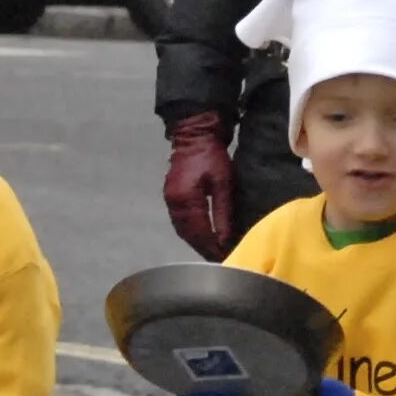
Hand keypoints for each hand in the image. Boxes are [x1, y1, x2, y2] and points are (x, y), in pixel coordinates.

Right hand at [161, 111, 233, 259]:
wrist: (194, 135)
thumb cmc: (212, 157)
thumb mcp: (223, 183)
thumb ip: (223, 213)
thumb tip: (224, 239)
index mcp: (186, 200)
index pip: (199, 232)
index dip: (211, 247)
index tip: (225, 258)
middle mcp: (174, 203)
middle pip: (187, 235)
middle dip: (203, 249)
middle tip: (219, 260)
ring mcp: (170, 200)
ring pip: (182, 230)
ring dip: (196, 242)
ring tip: (212, 252)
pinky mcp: (171, 197)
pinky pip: (180, 222)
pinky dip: (191, 232)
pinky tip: (201, 237)